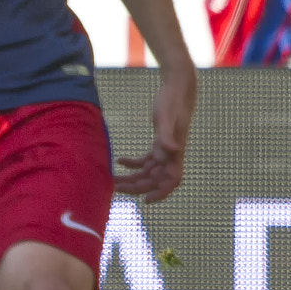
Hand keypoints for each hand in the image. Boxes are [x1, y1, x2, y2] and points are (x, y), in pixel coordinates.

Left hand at [116, 66, 195, 202]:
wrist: (177, 88)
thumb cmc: (172, 101)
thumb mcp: (166, 117)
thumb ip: (166, 136)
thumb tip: (170, 153)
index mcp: (176, 153)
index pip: (172, 180)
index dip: (161, 193)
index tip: (146, 201)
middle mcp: (171, 155)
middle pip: (154, 179)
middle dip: (136, 187)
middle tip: (115, 189)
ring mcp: (165, 151)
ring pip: (148, 172)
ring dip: (131, 178)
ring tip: (113, 180)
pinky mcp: (158, 143)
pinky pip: (146, 160)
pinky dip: (133, 163)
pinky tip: (119, 160)